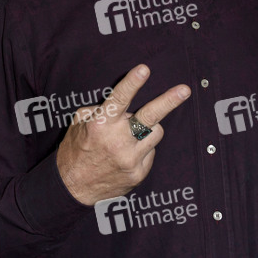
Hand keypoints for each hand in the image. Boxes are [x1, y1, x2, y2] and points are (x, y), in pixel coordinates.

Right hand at [56, 64, 189, 205]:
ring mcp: (130, 159)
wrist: (73, 188)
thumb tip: (122, 103)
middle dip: (168, 101)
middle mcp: (117, 141)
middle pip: (149, 117)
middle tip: (185, 90)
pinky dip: (143, 148)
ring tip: (132, 133)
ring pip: (156, 132)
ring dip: (148, 128)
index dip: (132, 83)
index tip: (145, 69)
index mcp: (101, 124)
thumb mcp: (79, 123)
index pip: (119, 99)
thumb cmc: (76, 149)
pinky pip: (150, 152)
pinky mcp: (138, 173)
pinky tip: (128, 154)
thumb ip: (100, 109)